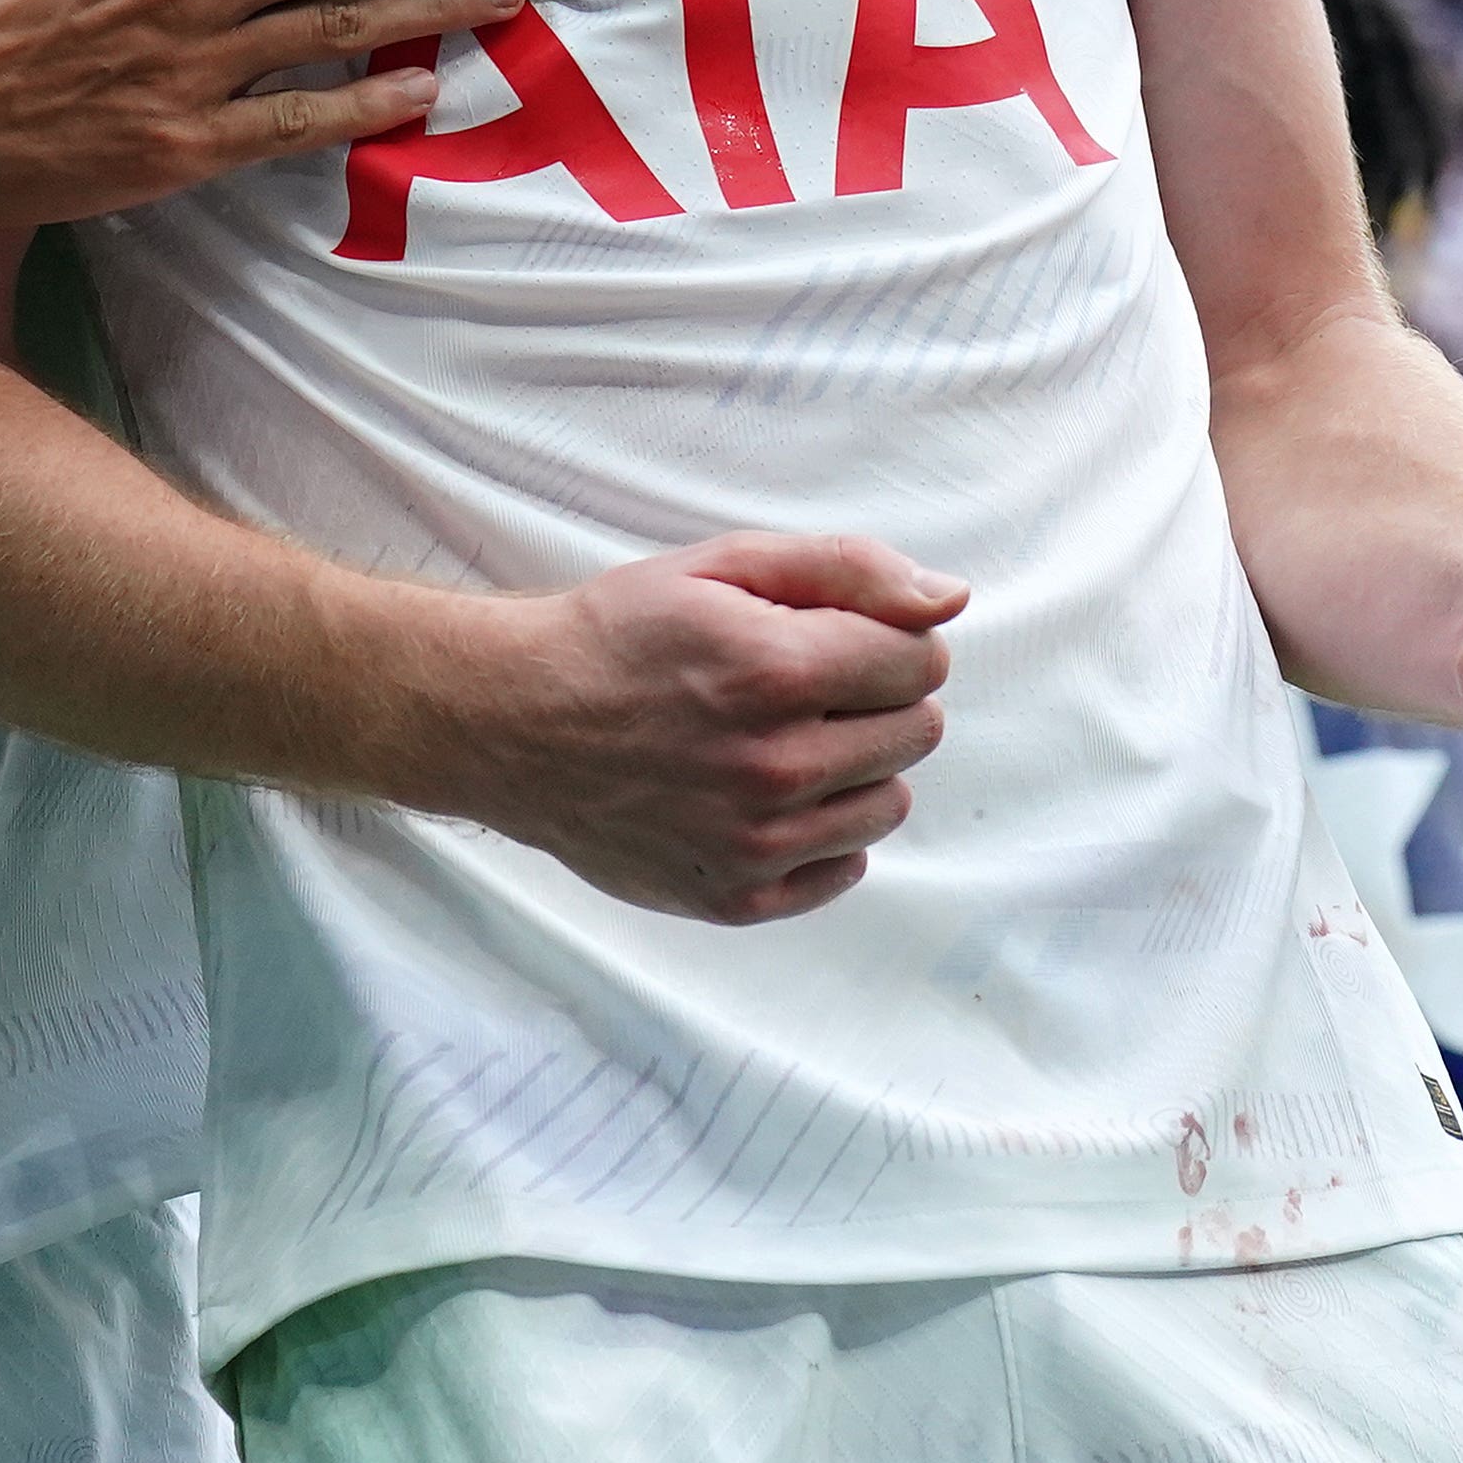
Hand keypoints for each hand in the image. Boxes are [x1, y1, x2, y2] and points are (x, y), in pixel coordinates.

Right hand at [407, 532, 963, 924]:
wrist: (513, 723)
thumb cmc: (619, 635)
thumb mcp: (723, 566)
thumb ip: (847, 570)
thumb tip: (949, 599)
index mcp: (777, 671)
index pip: (922, 660)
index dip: (891, 640)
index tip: (842, 638)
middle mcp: (775, 766)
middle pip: (916, 732)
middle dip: (876, 698)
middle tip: (805, 685)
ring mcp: (756, 843)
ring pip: (888, 802)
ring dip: (857, 766)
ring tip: (785, 738)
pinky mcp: (736, 897)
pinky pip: (844, 867)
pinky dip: (826, 831)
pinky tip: (772, 795)